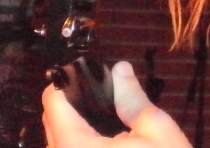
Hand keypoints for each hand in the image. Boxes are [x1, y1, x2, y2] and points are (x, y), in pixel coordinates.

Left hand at [42, 61, 191, 147]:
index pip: (52, 103)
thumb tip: (120, 70)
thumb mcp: (157, 132)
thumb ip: (132, 99)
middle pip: (52, 123)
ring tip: (110, 132)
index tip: (88, 78)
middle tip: (107, 104)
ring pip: (58, 145)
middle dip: (73, 107)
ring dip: (76, 132)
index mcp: (76, 147)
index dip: (66, 83)